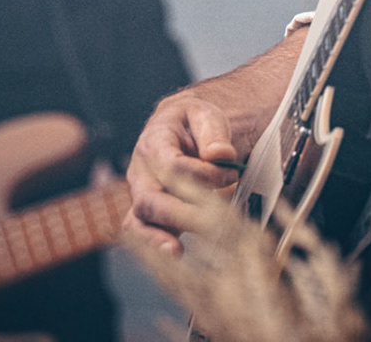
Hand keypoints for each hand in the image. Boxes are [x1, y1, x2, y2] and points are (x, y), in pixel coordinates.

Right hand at [125, 91, 245, 253]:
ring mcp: (143, 194)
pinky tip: (174, 255)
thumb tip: (220, 155)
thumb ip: (213, 132)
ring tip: (176, 251)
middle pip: (150, 199)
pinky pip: (142, 231)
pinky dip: (154, 245)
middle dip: (180, 214)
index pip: (174, 167)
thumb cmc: (193, 123)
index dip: (204, 175)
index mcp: (154, 143)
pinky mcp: (150, 213)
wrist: (180, 129)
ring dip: (158, 237)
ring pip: (139, 220)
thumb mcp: (205, 115)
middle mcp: (141, 172)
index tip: (232, 175)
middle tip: (214, 223)